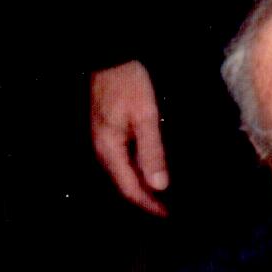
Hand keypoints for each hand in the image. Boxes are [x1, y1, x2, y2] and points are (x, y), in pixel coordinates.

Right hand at [88, 62, 170, 216]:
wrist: (111, 57)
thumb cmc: (129, 84)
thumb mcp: (146, 117)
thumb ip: (152, 152)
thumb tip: (159, 185)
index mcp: (109, 150)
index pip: (129, 188)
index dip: (148, 204)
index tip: (167, 214)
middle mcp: (102, 150)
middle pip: (124, 184)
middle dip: (146, 198)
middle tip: (169, 208)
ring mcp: (103, 141)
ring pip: (123, 173)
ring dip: (142, 185)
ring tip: (164, 193)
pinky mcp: (108, 132)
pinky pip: (122, 160)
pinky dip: (138, 169)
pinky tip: (151, 168)